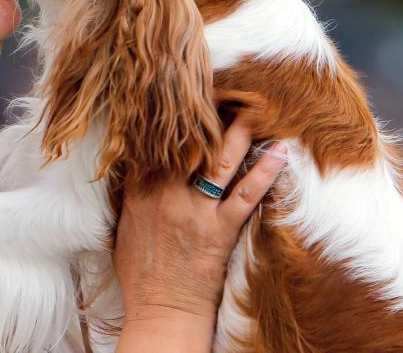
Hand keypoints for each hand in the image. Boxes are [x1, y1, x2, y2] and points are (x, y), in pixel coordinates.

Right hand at [113, 114, 286, 350]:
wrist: (161, 311)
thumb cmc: (141, 275)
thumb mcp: (122, 229)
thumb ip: (129, 196)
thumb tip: (133, 168)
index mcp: (137, 193)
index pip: (153, 143)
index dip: (169, 118)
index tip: (183, 96)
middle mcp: (164, 196)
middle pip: (188, 144)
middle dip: (206, 116)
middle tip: (223, 90)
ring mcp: (193, 212)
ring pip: (219, 162)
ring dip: (239, 133)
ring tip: (256, 109)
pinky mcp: (220, 231)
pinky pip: (246, 195)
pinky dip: (265, 171)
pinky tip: (280, 152)